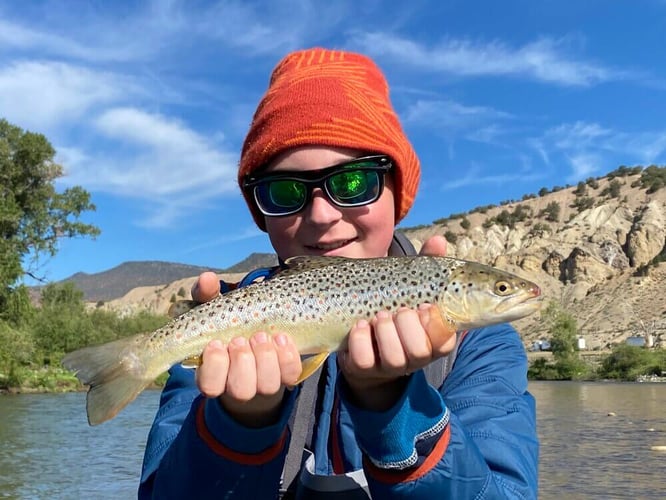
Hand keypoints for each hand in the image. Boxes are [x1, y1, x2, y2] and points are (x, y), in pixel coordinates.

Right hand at [191, 272, 301, 427]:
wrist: (262, 330)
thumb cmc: (231, 321)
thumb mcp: (215, 306)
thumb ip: (207, 293)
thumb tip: (206, 278)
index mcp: (214, 371)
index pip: (209, 386)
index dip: (214, 368)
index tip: (216, 343)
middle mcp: (240, 383)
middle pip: (241, 390)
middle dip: (243, 362)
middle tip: (242, 339)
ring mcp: (265, 381)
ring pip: (267, 386)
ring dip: (265, 359)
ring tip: (262, 335)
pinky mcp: (287, 374)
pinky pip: (291, 374)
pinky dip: (287, 357)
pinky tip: (282, 337)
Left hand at [338, 235, 455, 410]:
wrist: (367, 343)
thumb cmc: (397, 309)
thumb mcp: (413, 287)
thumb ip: (428, 265)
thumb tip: (439, 240)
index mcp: (434, 340)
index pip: (445, 341)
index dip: (434, 323)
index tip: (424, 305)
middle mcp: (415, 358)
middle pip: (420, 351)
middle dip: (407, 325)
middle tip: (398, 309)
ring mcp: (389, 366)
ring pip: (394, 357)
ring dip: (385, 331)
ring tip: (378, 315)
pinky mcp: (363, 368)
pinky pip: (364, 360)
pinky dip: (360, 339)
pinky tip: (360, 325)